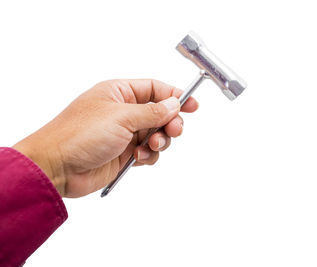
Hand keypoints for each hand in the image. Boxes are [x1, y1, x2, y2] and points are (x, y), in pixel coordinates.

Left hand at [13, 79, 197, 197]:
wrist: (57, 167)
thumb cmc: (80, 135)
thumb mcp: (122, 117)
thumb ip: (152, 112)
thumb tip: (174, 104)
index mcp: (119, 93)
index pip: (155, 89)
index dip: (175, 96)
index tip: (193, 105)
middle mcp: (123, 111)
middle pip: (160, 113)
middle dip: (170, 123)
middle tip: (174, 130)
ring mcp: (124, 133)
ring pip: (156, 134)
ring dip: (159, 141)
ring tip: (150, 146)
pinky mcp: (124, 153)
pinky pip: (147, 152)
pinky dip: (148, 156)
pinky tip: (137, 158)